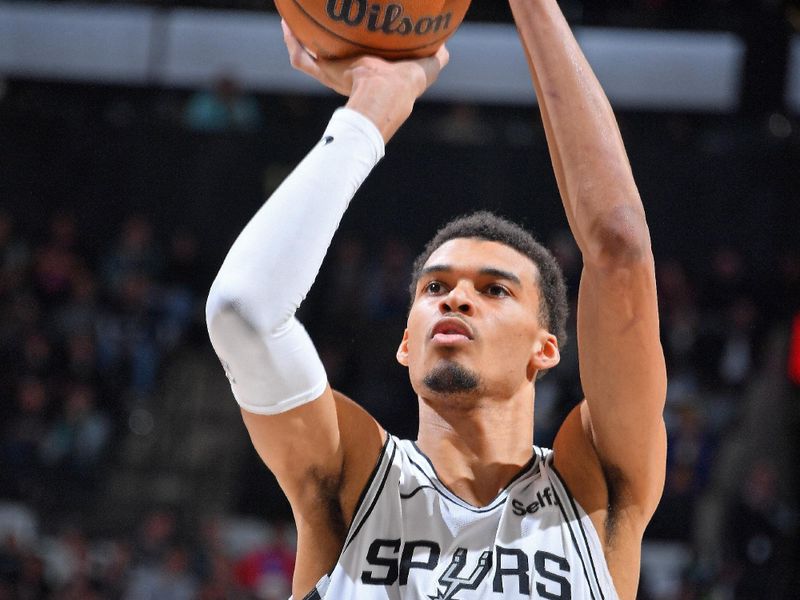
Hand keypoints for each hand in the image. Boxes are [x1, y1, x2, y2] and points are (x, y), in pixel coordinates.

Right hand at [282, 20, 448, 142]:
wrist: (387, 92)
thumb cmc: (409, 81)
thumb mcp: (429, 64)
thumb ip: (437, 56)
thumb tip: (445, 44)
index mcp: (370, 73)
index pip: (360, 59)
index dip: (354, 48)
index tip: (349, 32)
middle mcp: (349, 75)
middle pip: (327, 58)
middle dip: (318, 43)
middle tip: (310, 24)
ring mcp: (334, 75)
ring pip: (309, 58)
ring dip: (297, 40)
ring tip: (290, 20)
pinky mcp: (325, 72)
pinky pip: (302, 58)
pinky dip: (292, 42)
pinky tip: (286, 24)